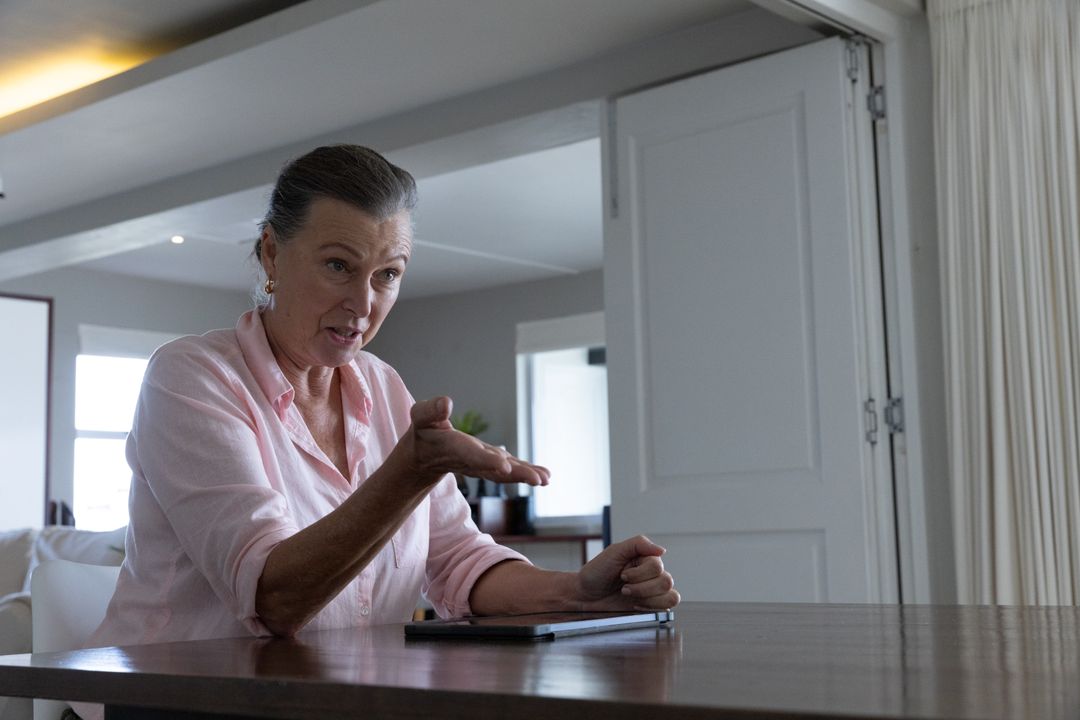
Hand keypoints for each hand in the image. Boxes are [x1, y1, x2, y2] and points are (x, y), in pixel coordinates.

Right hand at [394, 396, 549, 488]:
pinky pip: (509, 471)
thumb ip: (431, 411)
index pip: (471, 455)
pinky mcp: (489, 465)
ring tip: (546, 479)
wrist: (423, 458)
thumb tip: (446, 402)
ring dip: (525, 476)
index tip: (504, 467)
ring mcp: (481, 465)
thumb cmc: (423, 433)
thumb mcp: (421, 417)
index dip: (486, 460)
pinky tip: (545, 476)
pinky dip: (526, 472)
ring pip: (504, 473)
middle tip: (537, 480)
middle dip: (516, 474)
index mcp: (453, 448)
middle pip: (494, 469)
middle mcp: (470, 461)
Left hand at [576, 535, 679, 610]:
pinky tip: (636, 605)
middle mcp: (651, 575)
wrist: (585, 596)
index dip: (639, 574)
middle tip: (624, 588)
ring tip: (629, 597)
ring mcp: (652, 592)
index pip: (657, 566)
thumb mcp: (614, 551)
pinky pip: (666, 610)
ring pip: (671, 597)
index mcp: (645, 559)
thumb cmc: (596, 573)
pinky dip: (652, 608)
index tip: (622, 575)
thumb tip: (662, 550)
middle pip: (666, 582)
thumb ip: (638, 544)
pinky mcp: (650, 607)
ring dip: (647, 599)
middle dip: (642, 588)